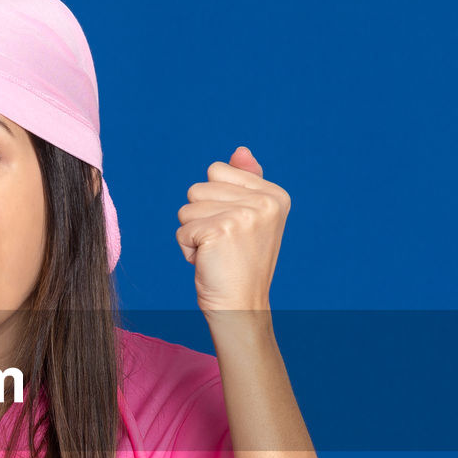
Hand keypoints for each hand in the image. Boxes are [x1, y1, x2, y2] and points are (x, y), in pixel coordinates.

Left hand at [175, 146, 289, 315]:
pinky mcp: (220, 230)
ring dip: (193, 233)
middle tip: (223, 245)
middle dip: (201, 218)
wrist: (241, 307)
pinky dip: (187, 249)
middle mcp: (265, 202)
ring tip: (216, 253)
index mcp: (275, 195)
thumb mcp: (249, 219)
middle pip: (198, 188)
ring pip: (187, 208)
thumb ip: (245, 182)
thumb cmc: (240, 264)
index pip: (217, 171)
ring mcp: (244, 215)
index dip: (215, 202)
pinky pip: (182, 229)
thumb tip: (239, 150)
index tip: (234, 230)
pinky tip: (209, 262)